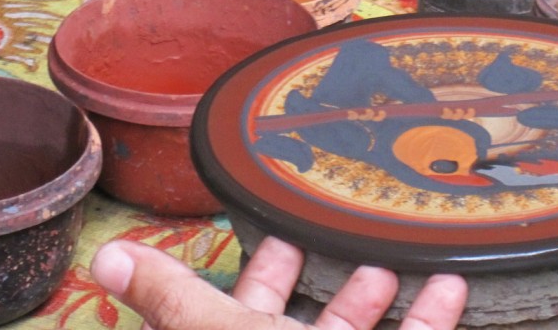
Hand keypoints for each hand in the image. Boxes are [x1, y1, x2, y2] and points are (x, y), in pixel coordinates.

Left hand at [90, 235, 467, 329]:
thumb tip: (108, 258)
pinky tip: (449, 288)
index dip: (245, 276)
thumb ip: (172, 298)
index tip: (271, 236)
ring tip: (382, 263)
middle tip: (312, 241)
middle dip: (300, 282)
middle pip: (280, 326)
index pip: (218, 315)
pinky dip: (427, 319)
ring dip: (364, 300)